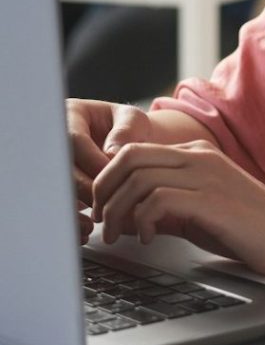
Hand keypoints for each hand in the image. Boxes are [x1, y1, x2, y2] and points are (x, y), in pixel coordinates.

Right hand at [67, 99, 151, 243]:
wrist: (128, 141)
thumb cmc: (131, 128)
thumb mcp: (134, 120)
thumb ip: (126, 131)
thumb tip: (112, 154)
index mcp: (70, 114)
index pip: (74, 140)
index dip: (94, 162)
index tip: (117, 179)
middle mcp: (53, 138)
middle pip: (60, 168)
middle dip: (83, 189)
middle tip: (107, 205)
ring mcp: (50, 163)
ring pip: (54, 189)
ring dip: (74, 208)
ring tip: (95, 222)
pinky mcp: (53, 186)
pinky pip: (55, 205)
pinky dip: (69, 220)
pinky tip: (84, 231)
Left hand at [92, 140, 264, 275]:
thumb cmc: (248, 226)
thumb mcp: (199, 209)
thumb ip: (166, 205)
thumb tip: (124, 216)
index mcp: (196, 154)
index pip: (132, 150)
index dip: (107, 180)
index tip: (105, 211)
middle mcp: (199, 157)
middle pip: (127, 157)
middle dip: (103, 191)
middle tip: (103, 223)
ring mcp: (206, 176)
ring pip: (138, 178)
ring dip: (118, 211)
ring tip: (120, 236)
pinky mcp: (212, 200)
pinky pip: (158, 200)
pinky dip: (142, 222)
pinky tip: (150, 239)